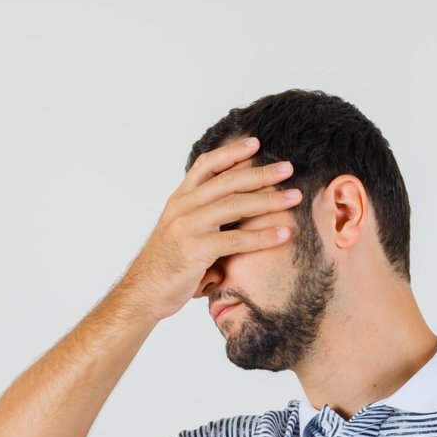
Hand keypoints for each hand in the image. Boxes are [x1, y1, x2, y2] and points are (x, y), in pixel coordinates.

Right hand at [117, 135, 302, 320]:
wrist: (143, 293)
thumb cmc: (167, 266)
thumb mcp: (181, 232)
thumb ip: (204, 217)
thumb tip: (237, 208)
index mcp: (178, 200)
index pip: (205, 166)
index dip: (231, 153)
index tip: (256, 144)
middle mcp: (181, 208)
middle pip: (227, 181)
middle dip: (260, 173)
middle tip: (288, 168)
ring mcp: (186, 227)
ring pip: (234, 205)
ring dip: (268, 199)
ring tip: (293, 197)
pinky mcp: (194, 249)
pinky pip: (235, 240)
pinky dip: (262, 236)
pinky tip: (283, 234)